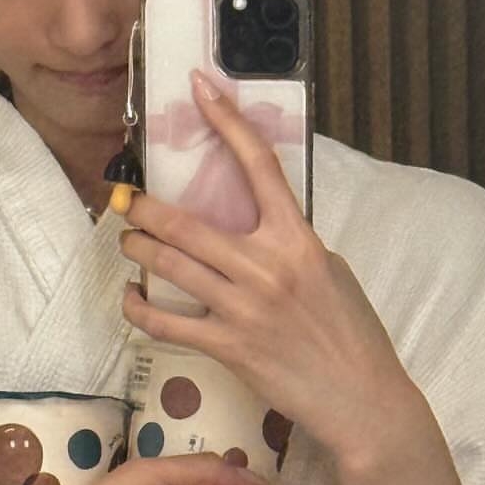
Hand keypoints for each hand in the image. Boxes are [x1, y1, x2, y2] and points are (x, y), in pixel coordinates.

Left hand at [118, 70, 421, 464]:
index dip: (225, 120)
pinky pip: (166, 322)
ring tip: (126, 240)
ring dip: (137, 249)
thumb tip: (254, 226)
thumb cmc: (350, 334)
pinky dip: (140, 308)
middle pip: (186, 223)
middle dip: (145, 207)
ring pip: (170, 266)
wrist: (360, 397)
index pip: (258, 163)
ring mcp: (244, 308)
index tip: (199, 88)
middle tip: (125, 198)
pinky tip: (132, 299)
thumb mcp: (330, 271)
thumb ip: (290, 243)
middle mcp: (267, 267)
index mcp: (298, 239)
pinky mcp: (228, 347)